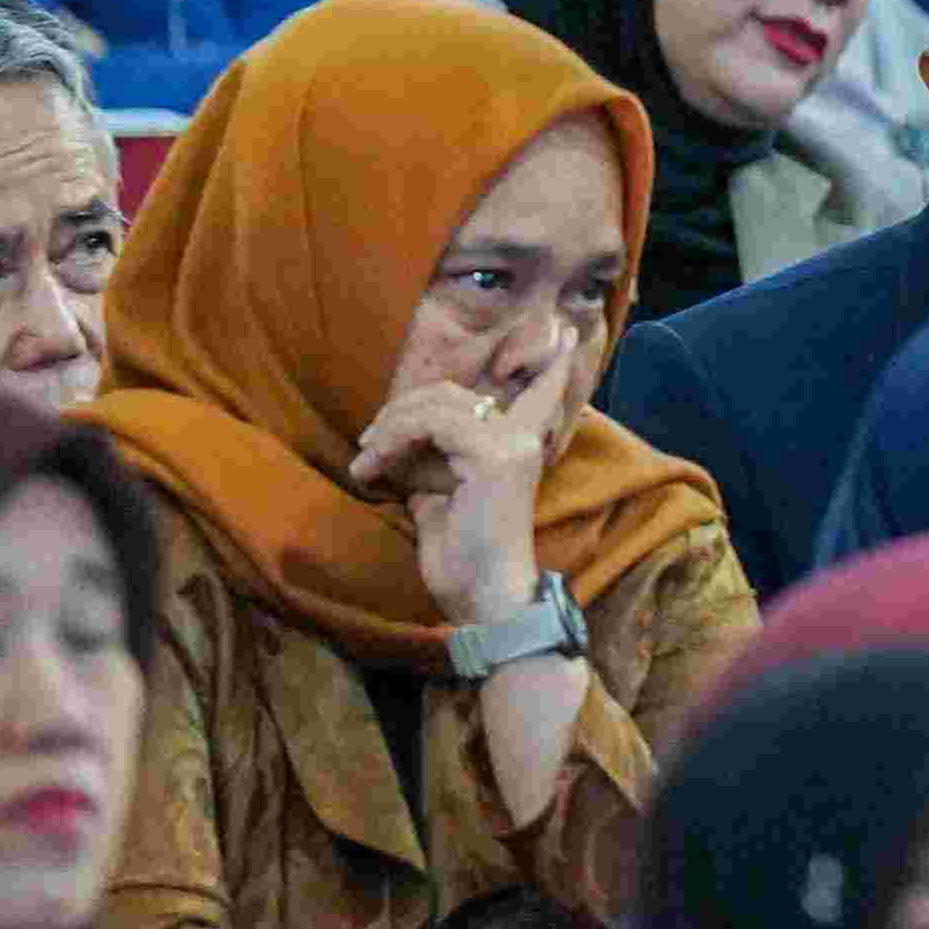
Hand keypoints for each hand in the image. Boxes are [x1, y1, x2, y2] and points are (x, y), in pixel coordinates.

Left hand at [351, 342, 571, 630]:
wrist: (482, 597)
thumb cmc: (462, 558)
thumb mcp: (441, 497)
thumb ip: (434, 462)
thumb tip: (400, 443)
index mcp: (520, 446)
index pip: (542, 393)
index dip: (551, 366)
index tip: (564, 331)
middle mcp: (523, 437)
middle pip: (452, 395)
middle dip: (401, 411)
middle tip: (367, 446)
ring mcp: (511, 443)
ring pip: (437, 405)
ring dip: (389, 428)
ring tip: (364, 462)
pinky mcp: (494, 455)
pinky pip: (433, 425)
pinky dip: (394, 441)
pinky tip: (374, 469)